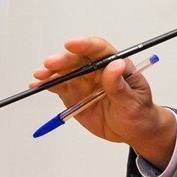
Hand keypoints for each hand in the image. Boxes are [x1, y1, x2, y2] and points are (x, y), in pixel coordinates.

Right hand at [30, 36, 176, 166]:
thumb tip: (115, 65)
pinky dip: (47, 85)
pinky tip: (36, 85)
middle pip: (78, 59)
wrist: (133, 131)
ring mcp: (84, 81)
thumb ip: (121, 86)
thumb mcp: (134, 102)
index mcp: (115, 65)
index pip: (99, 50)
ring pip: (65, 71)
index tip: (71, 45)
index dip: (85, 45)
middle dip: (63, 60)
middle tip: (50, 64)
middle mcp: (97, 69)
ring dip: (51, 72)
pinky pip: (59, 86)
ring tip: (39, 77)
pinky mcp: (74, 94)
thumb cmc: (139, 113)